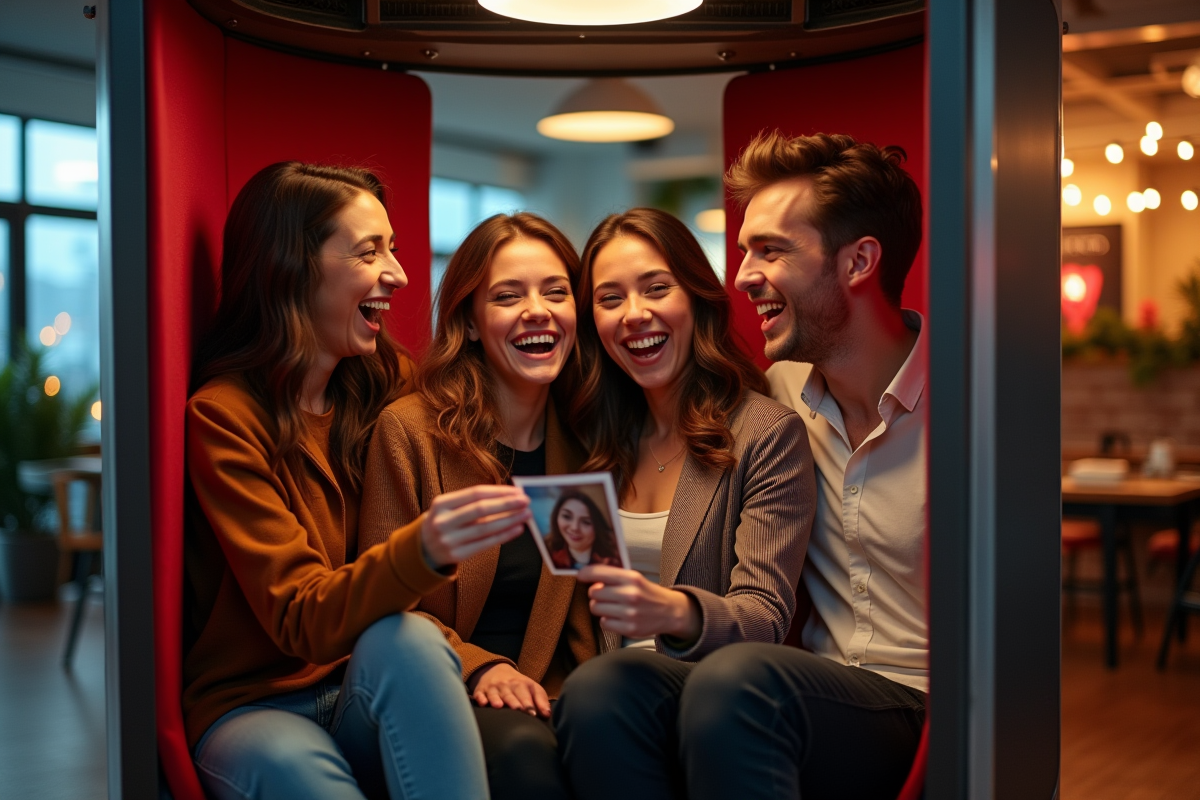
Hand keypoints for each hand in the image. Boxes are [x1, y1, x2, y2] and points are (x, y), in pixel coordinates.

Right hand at [420, 486, 530, 568]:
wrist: (423, 549)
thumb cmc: (444, 522)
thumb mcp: (449, 507)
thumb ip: (474, 501)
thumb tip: (510, 495)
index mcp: (441, 503)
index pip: (475, 493)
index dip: (499, 491)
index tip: (518, 490)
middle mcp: (443, 521)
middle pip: (481, 510)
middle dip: (507, 504)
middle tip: (526, 501)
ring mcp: (448, 540)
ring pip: (485, 528)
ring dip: (509, 520)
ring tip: (526, 515)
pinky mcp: (456, 555)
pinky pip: (485, 544)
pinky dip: (503, 536)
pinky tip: (516, 529)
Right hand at [467, 663, 550, 717]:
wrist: (496, 669)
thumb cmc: (518, 685)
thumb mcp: (532, 688)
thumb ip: (541, 700)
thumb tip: (547, 714)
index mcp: (521, 684)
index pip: (526, 694)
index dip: (529, 704)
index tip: (533, 714)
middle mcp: (506, 685)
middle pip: (511, 694)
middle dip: (514, 702)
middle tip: (518, 710)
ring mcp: (493, 687)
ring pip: (495, 693)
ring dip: (496, 699)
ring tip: (498, 706)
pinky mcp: (481, 690)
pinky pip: (480, 694)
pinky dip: (480, 698)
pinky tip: (482, 703)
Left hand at [578, 565, 701, 642]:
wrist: (670, 611)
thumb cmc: (648, 593)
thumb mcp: (635, 578)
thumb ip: (613, 576)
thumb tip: (587, 575)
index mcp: (631, 578)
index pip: (599, 572)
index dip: (585, 573)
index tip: (580, 575)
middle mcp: (630, 595)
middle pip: (593, 593)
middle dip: (595, 594)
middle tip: (605, 595)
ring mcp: (629, 613)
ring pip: (596, 608)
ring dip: (600, 607)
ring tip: (612, 606)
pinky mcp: (629, 628)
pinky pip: (603, 623)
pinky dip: (607, 620)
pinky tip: (617, 617)